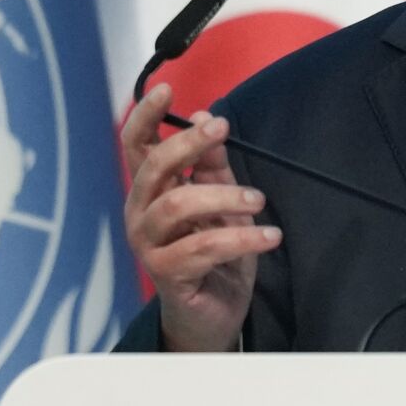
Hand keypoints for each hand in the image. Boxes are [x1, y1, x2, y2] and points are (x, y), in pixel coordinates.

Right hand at [121, 84, 280, 351]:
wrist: (212, 316)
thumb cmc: (214, 257)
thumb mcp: (220, 203)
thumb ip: (212, 166)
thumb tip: (207, 119)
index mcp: (151, 192)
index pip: (137, 146)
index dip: (146, 116)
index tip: (167, 90)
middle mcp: (141, 214)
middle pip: (154, 167)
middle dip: (189, 143)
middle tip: (222, 129)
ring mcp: (149, 245)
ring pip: (178, 204)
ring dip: (224, 195)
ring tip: (258, 201)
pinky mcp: (167, 273)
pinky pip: (204, 246)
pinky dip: (242, 236)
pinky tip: (269, 236)